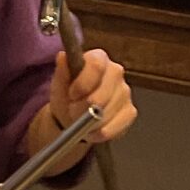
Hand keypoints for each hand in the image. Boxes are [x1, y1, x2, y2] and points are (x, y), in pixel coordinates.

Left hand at [26, 45, 135, 164]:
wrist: (73, 117)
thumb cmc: (67, 96)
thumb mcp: (59, 84)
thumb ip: (62, 71)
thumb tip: (63, 57)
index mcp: (99, 58)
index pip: (96, 65)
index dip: (83, 83)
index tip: (72, 94)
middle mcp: (116, 72)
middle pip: (102, 93)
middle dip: (84, 108)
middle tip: (72, 112)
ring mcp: (125, 92)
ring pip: (107, 112)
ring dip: (90, 122)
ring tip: (80, 121)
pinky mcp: (130, 112)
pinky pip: (116, 126)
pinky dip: (100, 132)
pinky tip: (92, 130)